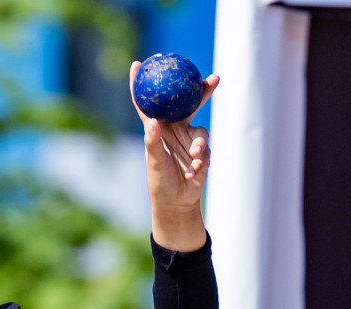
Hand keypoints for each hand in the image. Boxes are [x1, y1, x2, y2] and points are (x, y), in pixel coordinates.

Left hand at [129, 61, 218, 251]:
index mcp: (158, 128)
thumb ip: (152, 142)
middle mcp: (175, 130)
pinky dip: (198, 161)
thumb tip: (153, 122)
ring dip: (198, 144)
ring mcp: (190, 140)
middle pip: (189, 103)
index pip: (149, 103)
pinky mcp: (202, 153)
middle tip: (213, 78)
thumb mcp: (154, 162)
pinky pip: (204, 151)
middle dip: (202, 90)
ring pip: (201, 130)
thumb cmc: (159, 181)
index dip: (141, 84)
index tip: (137, 64)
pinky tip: (192, 170)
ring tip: (194, 156)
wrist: (176, 203)